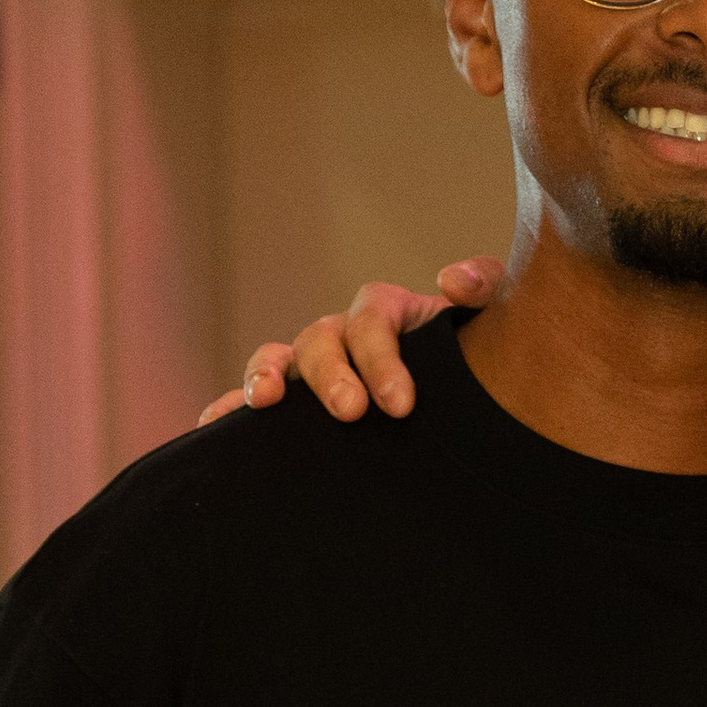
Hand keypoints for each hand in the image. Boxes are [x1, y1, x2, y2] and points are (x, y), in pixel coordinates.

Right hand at [198, 255, 501, 426]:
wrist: (474, 404)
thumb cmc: (481, 363)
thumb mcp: (493, 323)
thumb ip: (485, 287)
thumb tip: (451, 280)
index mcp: (389, 315)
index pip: (371, 318)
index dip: (381, 356)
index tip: (401, 405)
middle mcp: (344, 336)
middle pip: (321, 339)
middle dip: (332, 376)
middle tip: (352, 413)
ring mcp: (317, 369)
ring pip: (279, 359)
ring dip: (265, 375)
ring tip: (267, 402)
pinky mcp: (299, 406)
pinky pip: (256, 398)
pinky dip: (232, 407)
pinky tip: (213, 425)